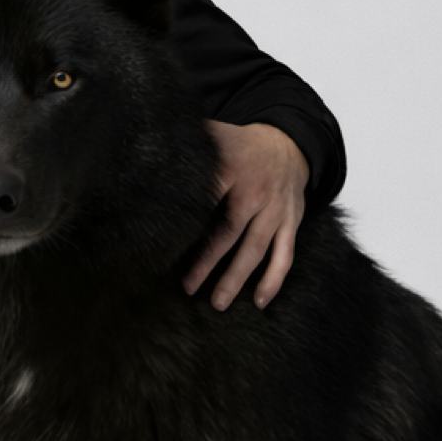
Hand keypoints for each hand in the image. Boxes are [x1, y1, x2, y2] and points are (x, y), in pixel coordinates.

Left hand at [182, 121, 309, 310]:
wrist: (288, 144)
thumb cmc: (242, 146)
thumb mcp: (216, 136)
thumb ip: (188, 143)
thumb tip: (150, 143)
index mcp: (232, 169)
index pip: (207, 199)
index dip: (189, 224)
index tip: (169, 247)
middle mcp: (256, 192)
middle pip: (230, 232)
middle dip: (208, 262)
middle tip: (188, 287)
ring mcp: (276, 210)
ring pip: (256, 248)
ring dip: (237, 278)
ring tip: (218, 303)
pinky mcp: (291, 223)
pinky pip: (285, 255)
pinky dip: (274, 279)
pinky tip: (260, 300)